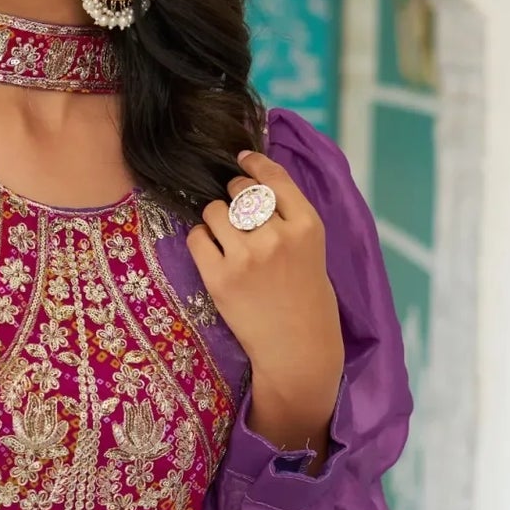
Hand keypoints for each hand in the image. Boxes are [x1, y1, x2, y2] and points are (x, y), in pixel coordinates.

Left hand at [185, 150, 344, 458]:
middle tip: (237, 214)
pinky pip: (197, 237)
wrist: (298, 350)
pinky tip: (214, 254)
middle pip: (240, 192)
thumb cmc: (307, 299)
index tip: (241, 159)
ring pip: (214, 211)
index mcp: (308, 226)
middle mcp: (277, 236)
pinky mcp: (220, 277)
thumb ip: (289, 217)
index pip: (273, 179)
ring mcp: (247, 257)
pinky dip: (201, 240)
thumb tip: (251, 180)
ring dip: (215, 219)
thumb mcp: (312, 250)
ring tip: (226, 240)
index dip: (253, 164)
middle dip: (234, 196)